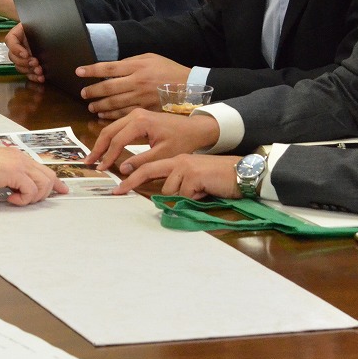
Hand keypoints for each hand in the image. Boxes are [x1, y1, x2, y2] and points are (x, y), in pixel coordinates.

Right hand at [0, 142, 66, 204]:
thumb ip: (10, 174)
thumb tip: (17, 187)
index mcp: (19, 157)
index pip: (44, 169)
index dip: (56, 182)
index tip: (63, 190)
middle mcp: (23, 159)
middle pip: (49, 176)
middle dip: (44, 193)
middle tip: (30, 201)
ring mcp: (20, 165)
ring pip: (43, 184)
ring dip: (33, 197)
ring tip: (17, 199)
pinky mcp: (15, 173)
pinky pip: (30, 191)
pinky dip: (23, 199)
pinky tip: (10, 198)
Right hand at [5, 24, 43, 81]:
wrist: (51, 28)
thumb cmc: (44, 24)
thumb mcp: (38, 24)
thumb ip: (35, 28)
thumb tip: (39, 34)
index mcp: (16, 34)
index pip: (10, 41)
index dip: (16, 50)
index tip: (26, 54)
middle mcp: (17, 46)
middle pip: (13, 57)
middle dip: (24, 62)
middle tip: (35, 63)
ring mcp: (22, 57)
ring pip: (19, 67)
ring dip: (29, 70)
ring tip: (40, 71)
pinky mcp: (29, 64)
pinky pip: (27, 73)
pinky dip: (33, 77)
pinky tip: (40, 78)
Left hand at [77, 54, 191, 119]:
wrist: (190, 86)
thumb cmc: (169, 70)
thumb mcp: (150, 58)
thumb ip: (131, 62)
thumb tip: (111, 67)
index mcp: (137, 66)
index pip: (108, 68)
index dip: (91, 70)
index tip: (78, 71)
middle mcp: (137, 82)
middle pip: (107, 88)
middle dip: (92, 91)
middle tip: (83, 94)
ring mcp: (141, 97)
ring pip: (114, 103)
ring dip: (99, 105)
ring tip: (91, 106)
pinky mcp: (146, 110)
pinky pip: (124, 114)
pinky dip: (111, 116)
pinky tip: (103, 116)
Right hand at [85, 109, 219, 173]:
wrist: (196, 128)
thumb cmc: (183, 141)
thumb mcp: (163, 155)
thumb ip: (141, 162)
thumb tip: (122, 170)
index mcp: (140, 122)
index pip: (117, 140)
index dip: (108, 156)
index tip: (101, 169)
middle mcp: (135, 115)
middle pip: (109, 131)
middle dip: (98, 148)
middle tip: (89, 162)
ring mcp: (136, 114)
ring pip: (111, 128)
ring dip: (102, 143)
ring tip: (94, 157)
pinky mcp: (138, 117)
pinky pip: (119, 127)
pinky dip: (110, 139)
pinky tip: (106, 149)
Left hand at [113, 153, 241, 197]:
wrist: (240, 173)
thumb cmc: (218, 179)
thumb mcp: (194, 181)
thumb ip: (179, 184)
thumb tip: (164, 198)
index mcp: (177, 160)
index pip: (149, 167)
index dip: (133, 177)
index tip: (118, 187)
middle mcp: (178, 160)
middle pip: (149, 170)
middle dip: (132, 181)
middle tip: (118, 191)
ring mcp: (185, 166)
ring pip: (170, 190)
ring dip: (183, 196)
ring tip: (200, 191)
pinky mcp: (193, 175)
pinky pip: (184, 196)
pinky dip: (194, 198)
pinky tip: (205, 191)